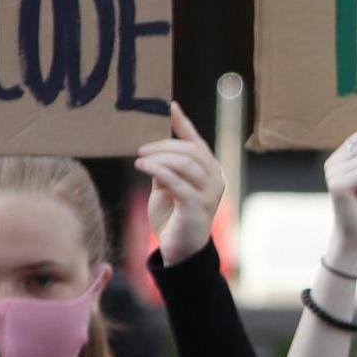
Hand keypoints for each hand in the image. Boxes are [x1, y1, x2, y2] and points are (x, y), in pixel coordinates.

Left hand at [137, 106, 224, 265]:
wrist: (180, 249)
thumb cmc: (173, 216)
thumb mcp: (168, 186)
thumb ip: (166, 166)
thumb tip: (154, 144)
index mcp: (210, 171)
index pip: (197, 142)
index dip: (183, 123)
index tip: (168, 106)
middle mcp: (215, 179)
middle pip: (191, 150)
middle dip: (164, 145)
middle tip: (141, 148)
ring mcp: (209, 194)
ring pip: (185, 164)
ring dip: (159, 157)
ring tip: (140, 159)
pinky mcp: (196, 207)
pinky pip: (176, 182)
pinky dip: (158, 170)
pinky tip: (143, 166)